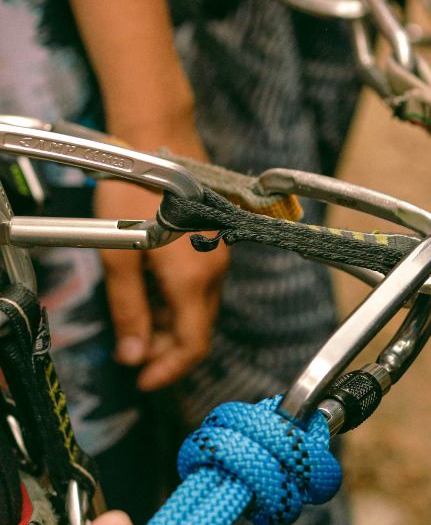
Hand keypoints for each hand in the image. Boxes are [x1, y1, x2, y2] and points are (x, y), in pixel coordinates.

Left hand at [96, 127, 226, 390]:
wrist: (159, 142)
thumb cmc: (136, 193)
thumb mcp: (120, 256)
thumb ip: (129, 308)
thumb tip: (132, 353)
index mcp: (194, 281)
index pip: (193, 344)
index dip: (169, 370)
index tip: (142, 382)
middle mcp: (214, 274)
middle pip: (197, 330)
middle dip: (165, 352)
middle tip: (131, 359)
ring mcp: (217, 259)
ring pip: (197, 311)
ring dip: (168, 328)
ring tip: (133, 327)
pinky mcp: (212, 247)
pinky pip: (198, 290)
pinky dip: (175, 305)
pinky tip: (149, 299)